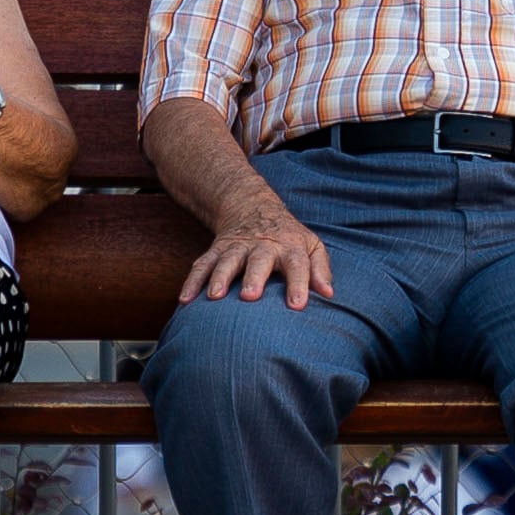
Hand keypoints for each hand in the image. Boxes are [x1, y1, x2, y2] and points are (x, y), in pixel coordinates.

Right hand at [180, 189, 334, 308]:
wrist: (253, 208)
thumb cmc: (288, 238)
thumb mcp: (311, 246)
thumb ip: (321, 270)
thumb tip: (329, 295)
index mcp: (289, 247)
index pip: (297, 265)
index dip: (299, 284)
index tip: (298, 306)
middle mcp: (262, 247)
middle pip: (258, 261)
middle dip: (254, 277)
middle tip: (250, 296)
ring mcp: (237, 247)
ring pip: (226, 261)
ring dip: (219, 278)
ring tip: (214, 297)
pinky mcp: (216, 250)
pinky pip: (202, 265)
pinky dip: (192, 281)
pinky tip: (185, 300)